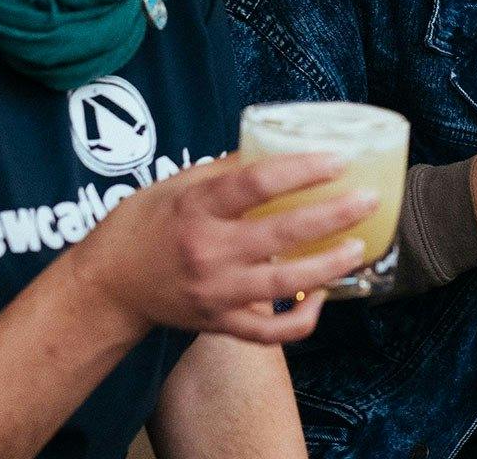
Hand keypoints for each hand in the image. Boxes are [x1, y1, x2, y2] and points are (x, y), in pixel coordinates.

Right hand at [71, 152, 380, 344]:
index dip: (302, 170)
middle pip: (283, 233)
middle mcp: (208, 251)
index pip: (257, 184)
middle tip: (368, 200)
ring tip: (358, 249)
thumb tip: (276, 146)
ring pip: (285, 284)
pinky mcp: (220, 323)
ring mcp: (216, 292)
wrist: (107, 287)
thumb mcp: (177, 184)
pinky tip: (323, 295)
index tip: (338, 160)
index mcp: (197, 208)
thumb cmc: (144, 225)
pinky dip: (303, 318)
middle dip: (334, 216)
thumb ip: (226, 169)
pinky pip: (271, 330)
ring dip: (329, 267)